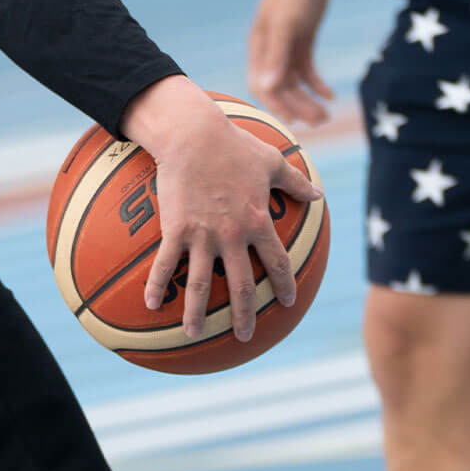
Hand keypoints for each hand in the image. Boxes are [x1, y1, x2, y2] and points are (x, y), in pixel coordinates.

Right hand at [120, 75, 321, 341]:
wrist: (194, 135)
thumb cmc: (234, 144)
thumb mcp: (272, 161)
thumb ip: (295, 181)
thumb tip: (318, 193)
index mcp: (259, 222)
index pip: (277, 262)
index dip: (283, 284)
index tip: (286, 302)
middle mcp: (233, 236)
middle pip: (242, 286)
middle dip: (244, 315)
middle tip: (244, 336)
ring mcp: (203, 236)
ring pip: (202, 285)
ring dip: (197, 313)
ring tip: (193, 335)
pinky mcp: (176, 230)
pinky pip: (165, 264)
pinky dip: (157, 285)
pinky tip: (151, 305)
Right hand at [248, 0, 333, 127]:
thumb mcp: (285, 25)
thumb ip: (276, 56)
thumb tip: (267, 88)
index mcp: (260, 50)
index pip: (262, 86)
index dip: (276, 105)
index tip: (294, 120)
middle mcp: (270, 53)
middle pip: (282, 89)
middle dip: (299, 107)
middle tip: (322, 120)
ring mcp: (286, 49)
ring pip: (295, 84)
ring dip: (309, 100)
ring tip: (326, 115)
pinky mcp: (301, 44)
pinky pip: (307, 72)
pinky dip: (318, 85)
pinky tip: (330, 96)